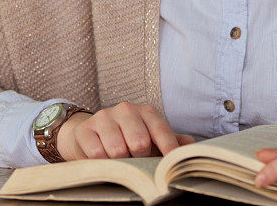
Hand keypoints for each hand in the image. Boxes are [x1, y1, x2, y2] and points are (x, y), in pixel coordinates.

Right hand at [56, 102, 194, 160]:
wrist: (92, 134)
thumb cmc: (128, 138)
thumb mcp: (151, 138)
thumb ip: (172, 141)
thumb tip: (191, 146)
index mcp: (146, 111)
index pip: (161, 131)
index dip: (169, 150)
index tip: (173, 166)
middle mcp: (126, 109)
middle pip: (139, 142)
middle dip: (140, 159)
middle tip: (137, 162)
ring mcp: (104, 117)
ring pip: (117, 150)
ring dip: (120, 162)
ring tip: (120, 160)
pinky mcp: (85, 129)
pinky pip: (97, 154)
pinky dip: (103, 163)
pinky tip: (104, 160)